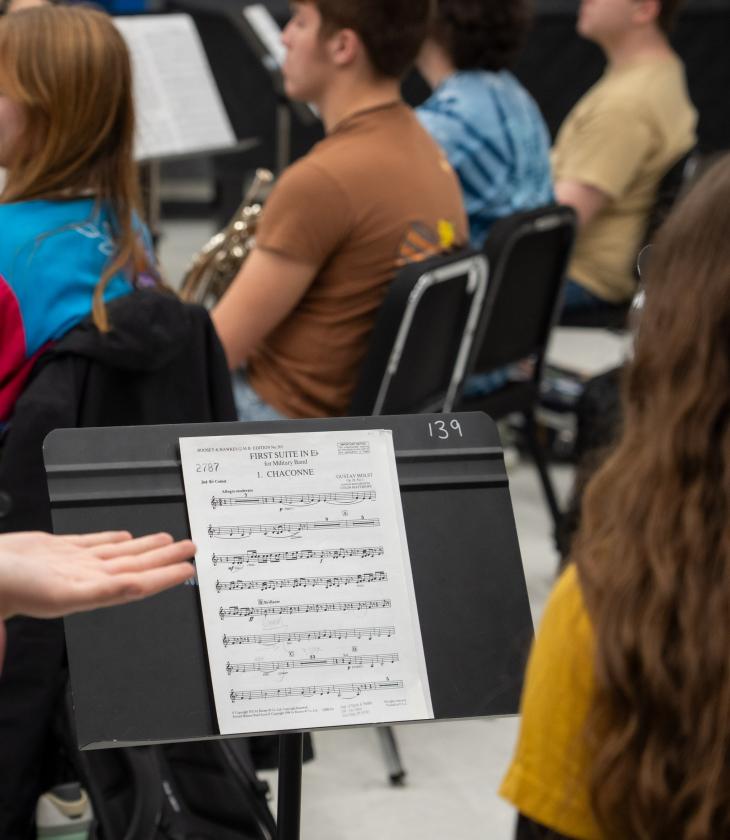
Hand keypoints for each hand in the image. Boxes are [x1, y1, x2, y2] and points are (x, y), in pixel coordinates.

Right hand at [0, 530, 195, 620]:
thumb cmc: (11, 589)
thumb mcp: (60, 594)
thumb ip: (101, 592)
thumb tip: (135, 589)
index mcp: (90, 591)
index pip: (139, 582)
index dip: (165, 576)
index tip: (187, 569)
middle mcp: (85, 578)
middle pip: (135, 566)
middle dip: (164, 558)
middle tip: (190, 548)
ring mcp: (71, 564)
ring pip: (118, 554)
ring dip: (144, 548)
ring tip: (168, 541)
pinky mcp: (55, 550)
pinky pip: (91, 543)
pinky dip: (110, 539)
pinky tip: (123, 538)